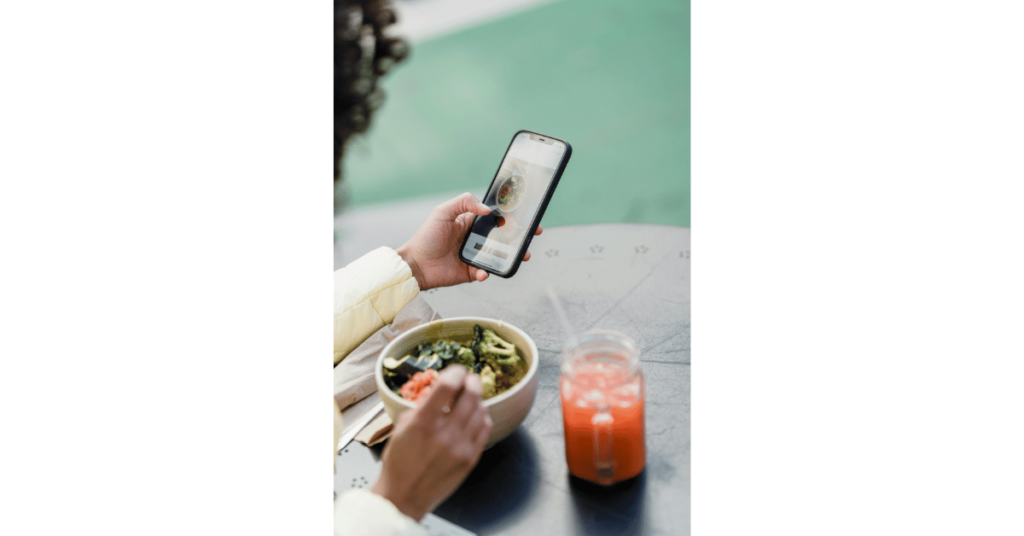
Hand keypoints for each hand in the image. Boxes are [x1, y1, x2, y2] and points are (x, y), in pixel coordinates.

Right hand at [371, 366, 492, 520]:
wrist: (404, 496)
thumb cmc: (399, 461)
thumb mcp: (401, 427)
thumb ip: (422, 406)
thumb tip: (440, 390)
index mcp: (423, 423)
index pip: (447, 385)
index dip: (455, 372)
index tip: (456, 371)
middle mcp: (444, 434)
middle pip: (470, 395)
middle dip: (471, 381)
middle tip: (469, 378)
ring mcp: (460, 447)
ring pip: (481, 410)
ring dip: (477, 398)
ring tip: (470, 397)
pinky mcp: (471, 458)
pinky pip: (485, 428)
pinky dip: (482, 417)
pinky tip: (475, 415)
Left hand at [396, 192, 542, 289]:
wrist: (415, 264)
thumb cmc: (426, 236)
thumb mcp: (443, 212)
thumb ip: (465, 203)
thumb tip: (488, 209)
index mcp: (471, 222)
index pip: (496, 217)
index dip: (513, 216)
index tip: (527, 216)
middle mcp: (476, 239)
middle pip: (504, 236)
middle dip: (520, 236)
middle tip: (532, 234)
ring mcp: (475, 256)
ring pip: (500, 255)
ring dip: (512, 255)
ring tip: (522, 255)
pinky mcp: (471, 272)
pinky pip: (485, 272)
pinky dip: (486, 272)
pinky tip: (482, 271)